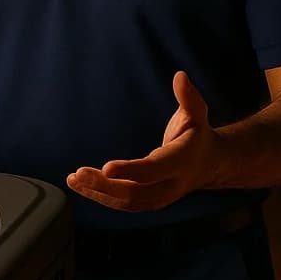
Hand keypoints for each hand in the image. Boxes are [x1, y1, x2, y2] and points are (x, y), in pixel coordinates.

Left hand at [66, 71, 216, 211]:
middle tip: (79, 173)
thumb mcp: (197, 114)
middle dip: (105, 185)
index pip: (154, 169)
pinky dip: (100, 196)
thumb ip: (188, 97)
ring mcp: (159, 198)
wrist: (206, 165)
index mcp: (181, 162)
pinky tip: (80, 185)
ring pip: (126, 202)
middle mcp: (170, 185)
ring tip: (74, 180)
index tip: (106, 167)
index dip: (131, 170)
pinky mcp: (148, 203)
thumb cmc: (196, 135)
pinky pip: (123, 204)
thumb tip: (180, 76)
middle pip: (135, 192)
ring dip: (97, 192)